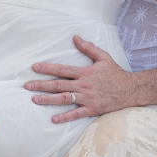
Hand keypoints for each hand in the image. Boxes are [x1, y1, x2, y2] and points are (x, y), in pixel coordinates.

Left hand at [25, 35, 143, 121]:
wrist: (130, 90)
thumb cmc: (115, 73)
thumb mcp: (103, 57)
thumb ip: (88, 48)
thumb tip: (75, 38)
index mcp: (85, 72)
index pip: (62, 69)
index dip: (47, 68)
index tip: (34, 68)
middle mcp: (84, 85)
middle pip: (59, 84)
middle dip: (41, 84)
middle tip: (27, 86)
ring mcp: (87, 98)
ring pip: (64, 99)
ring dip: (48, 99)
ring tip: (34, 99)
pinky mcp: (92, 109)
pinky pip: (76, 114)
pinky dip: (65, 117)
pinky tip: (53, 119)